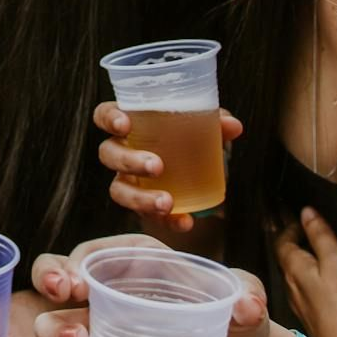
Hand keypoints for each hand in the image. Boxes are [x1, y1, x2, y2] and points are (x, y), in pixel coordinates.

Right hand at [24, 235, 276, 336]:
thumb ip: (249, 293)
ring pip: (59, 320)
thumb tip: (246, 305)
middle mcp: (115, 290)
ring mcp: (107, 328)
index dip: (79, 260)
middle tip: (66, 297)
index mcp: (140, 261)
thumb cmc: (241, 320)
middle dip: (52, 282)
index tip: (78, 280)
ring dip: (54, 329)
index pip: (98, 252)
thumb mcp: (248, 296)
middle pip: (63, 277)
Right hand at [94, 100, 242, 230]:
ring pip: (118, 190)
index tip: (125, 125)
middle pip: (108, 153)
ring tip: (167, 202)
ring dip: (140, 197)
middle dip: (128, 161)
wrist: (197, 176)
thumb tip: (233, 125)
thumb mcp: (201, 128)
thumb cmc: (188, 140)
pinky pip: (147, 218)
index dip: (108, 118)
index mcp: (127, 124)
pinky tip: (185, 221)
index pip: (103, 115)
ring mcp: (127, 181)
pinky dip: (167, 221)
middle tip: (157, 166)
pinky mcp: (143, 207)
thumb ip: (214, 123)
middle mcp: (120, 151)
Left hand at [275, 207, 336, 336]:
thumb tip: (305, 211)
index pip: (281, 239)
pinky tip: (317, 280)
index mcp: (293, 268)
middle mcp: (292, 286)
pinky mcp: (316, 319)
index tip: (291, 212)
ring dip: (297, 257)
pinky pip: (306, 291)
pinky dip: (308, 277)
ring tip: (303, 246)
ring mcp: (303, 304)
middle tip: (290, 223)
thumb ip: (320, 236)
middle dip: (288, 239)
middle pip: (285, 256)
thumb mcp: (336, 263)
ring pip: (294, 274)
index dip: (286, 223)